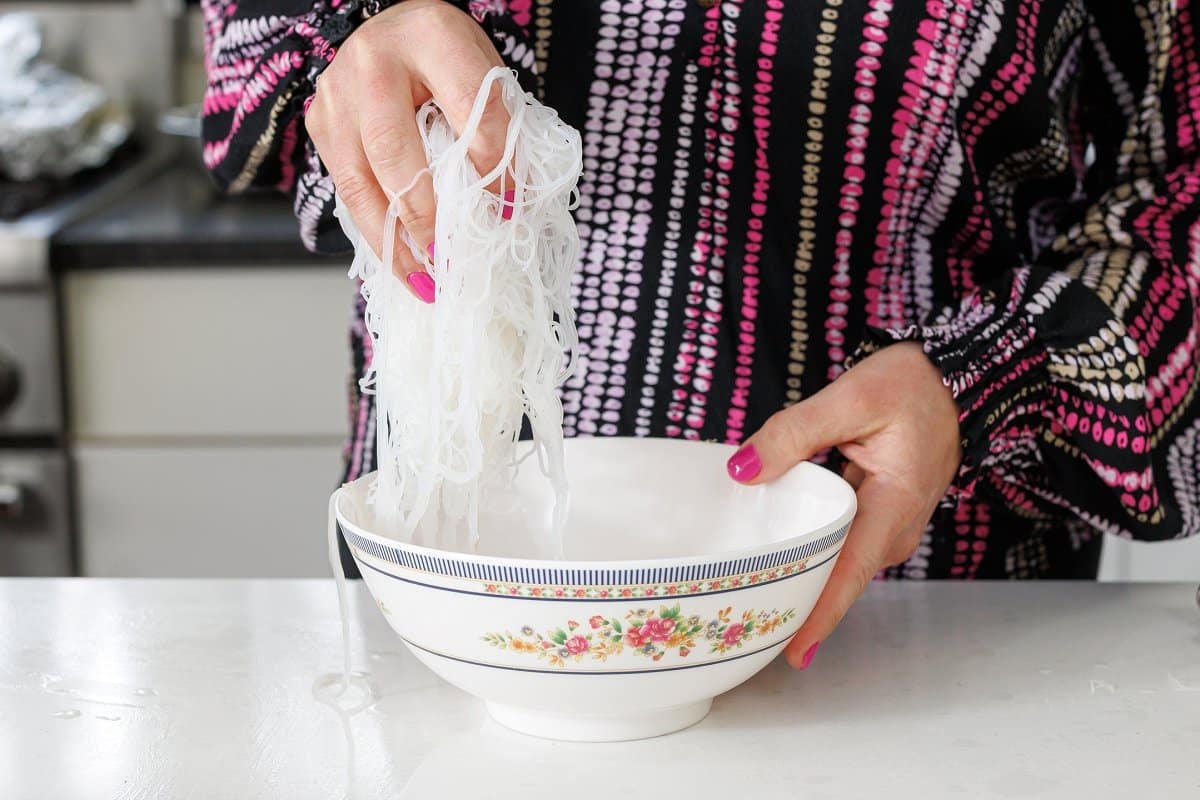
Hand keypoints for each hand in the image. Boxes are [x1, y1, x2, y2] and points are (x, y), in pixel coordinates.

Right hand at [305, 0, 509, 300]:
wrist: (394, 30)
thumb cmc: (446, 59)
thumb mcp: (486, 74)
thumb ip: (497, 128)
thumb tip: (506, 206)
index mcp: (431, 35)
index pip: (470, 110)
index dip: (493, 167)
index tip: (509, 209)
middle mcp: (372, 61)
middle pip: (394, 151)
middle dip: (424, 215)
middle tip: (448, 259)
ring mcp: (336, 94)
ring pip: (358, 181)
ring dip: (392, 241)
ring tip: (422, 282)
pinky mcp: (320, 122)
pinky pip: (346, 190)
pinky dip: (374, 232)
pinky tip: (399, 263)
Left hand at [726, 342, 961, 668]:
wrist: (953, 377)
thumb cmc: (912, 385)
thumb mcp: (850, 398)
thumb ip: (794, 433)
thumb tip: (743, 469)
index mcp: (895, 503)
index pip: (852, 571)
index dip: (822, 613)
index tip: (794, 650)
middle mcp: (896, 525)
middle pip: (841, 575)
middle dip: (800, 601)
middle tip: (751, 622)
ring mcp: (889, 522)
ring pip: (839, 559)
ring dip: (803, 574)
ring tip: (755, 595)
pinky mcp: (879, 513)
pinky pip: (841, 541)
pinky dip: (812, 547)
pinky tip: (778, 550)